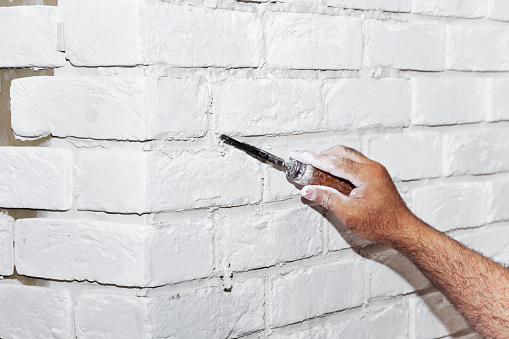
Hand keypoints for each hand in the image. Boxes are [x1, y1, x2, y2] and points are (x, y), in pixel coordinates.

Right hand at [291, 146, 415, 245]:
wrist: (402, 230)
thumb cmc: (381, 224)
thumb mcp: (349, 214)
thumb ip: (327, 199)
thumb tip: (308, 190)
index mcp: (367, 174)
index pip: (334, 161)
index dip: (313, 158)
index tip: (298, 154)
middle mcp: (372, 167)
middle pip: (340, 153)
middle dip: (320, 155)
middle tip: (303, 161)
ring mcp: (375, 170)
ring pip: (347, 155)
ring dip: (329, 159)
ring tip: (313, 168)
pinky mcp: (374, 175)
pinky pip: (353, 162)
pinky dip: (339, 164)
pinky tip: (330, 174)